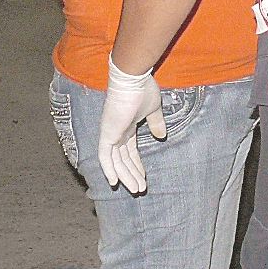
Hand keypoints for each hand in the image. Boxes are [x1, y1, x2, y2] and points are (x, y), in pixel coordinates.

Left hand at [97, 57, 165, 192]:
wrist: (132, 79)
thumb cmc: (143, 90)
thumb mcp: (153, 109)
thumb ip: (155, 123)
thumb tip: (161, 136)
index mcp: (126, 128)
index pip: (130, 152)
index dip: (136, 166)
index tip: (144, 178)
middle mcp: (116, 133)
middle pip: (123, 160)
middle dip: (132, 175)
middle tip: (141, 189)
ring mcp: (110, 134)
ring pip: (116, 162)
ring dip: (126, 176)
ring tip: (137, 189)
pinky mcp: (107, 134)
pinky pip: (106, 157)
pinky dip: (109, 169)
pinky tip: (115, 182)